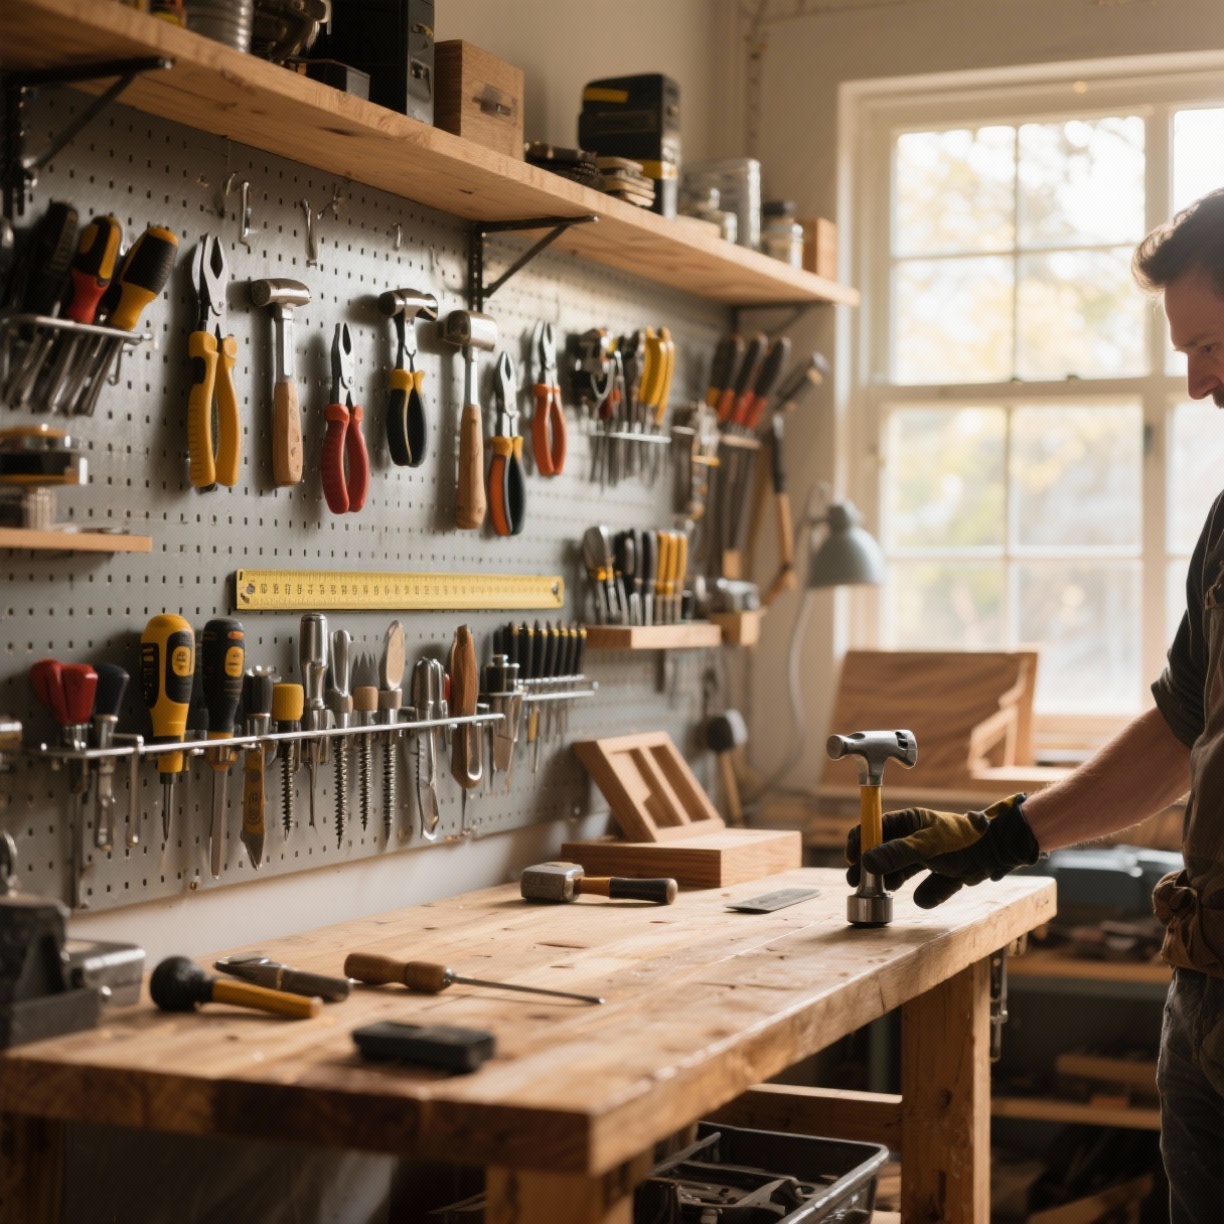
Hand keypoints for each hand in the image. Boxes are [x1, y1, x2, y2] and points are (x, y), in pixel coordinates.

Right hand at [845, 793, 1039, 908]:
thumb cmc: (961, 840)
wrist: (998, 853)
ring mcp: (928, 857)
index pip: (875, 827)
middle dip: (870, 867)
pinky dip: (925, 894)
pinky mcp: (941, 875)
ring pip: (900, 871)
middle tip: (857, 883)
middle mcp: (915, 838)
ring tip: (883, 892)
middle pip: (883, 852)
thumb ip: (896, 854)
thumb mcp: (926, 846)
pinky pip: (925, 888)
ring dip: (891, 881)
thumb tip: (865, 862)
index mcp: (908, 822)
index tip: (851, 858)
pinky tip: (924, 897)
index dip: (860, 841)